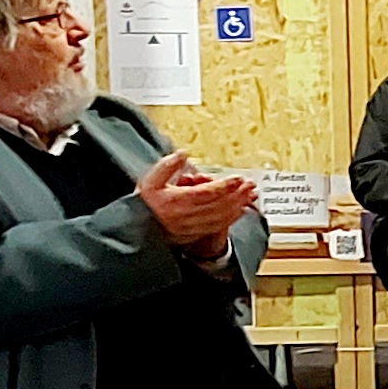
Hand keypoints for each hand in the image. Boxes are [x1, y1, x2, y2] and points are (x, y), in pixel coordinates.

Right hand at [137, 150, 256, 254]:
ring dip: (238, 206)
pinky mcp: (195, 234)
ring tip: (250, 195)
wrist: (136, 230)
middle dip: (237, 195)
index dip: (224, 186)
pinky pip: (218, 226)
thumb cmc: (143, 204)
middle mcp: (187, 216)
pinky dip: (232, 218)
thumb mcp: (150, 180)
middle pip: (219, 206)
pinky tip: (240, 210)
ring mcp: (192, 227)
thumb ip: (167, 166)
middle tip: (251, 184)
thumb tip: (182, 154)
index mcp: (176, 201)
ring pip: (221, 217)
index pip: (206, 193)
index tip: (238, 178)